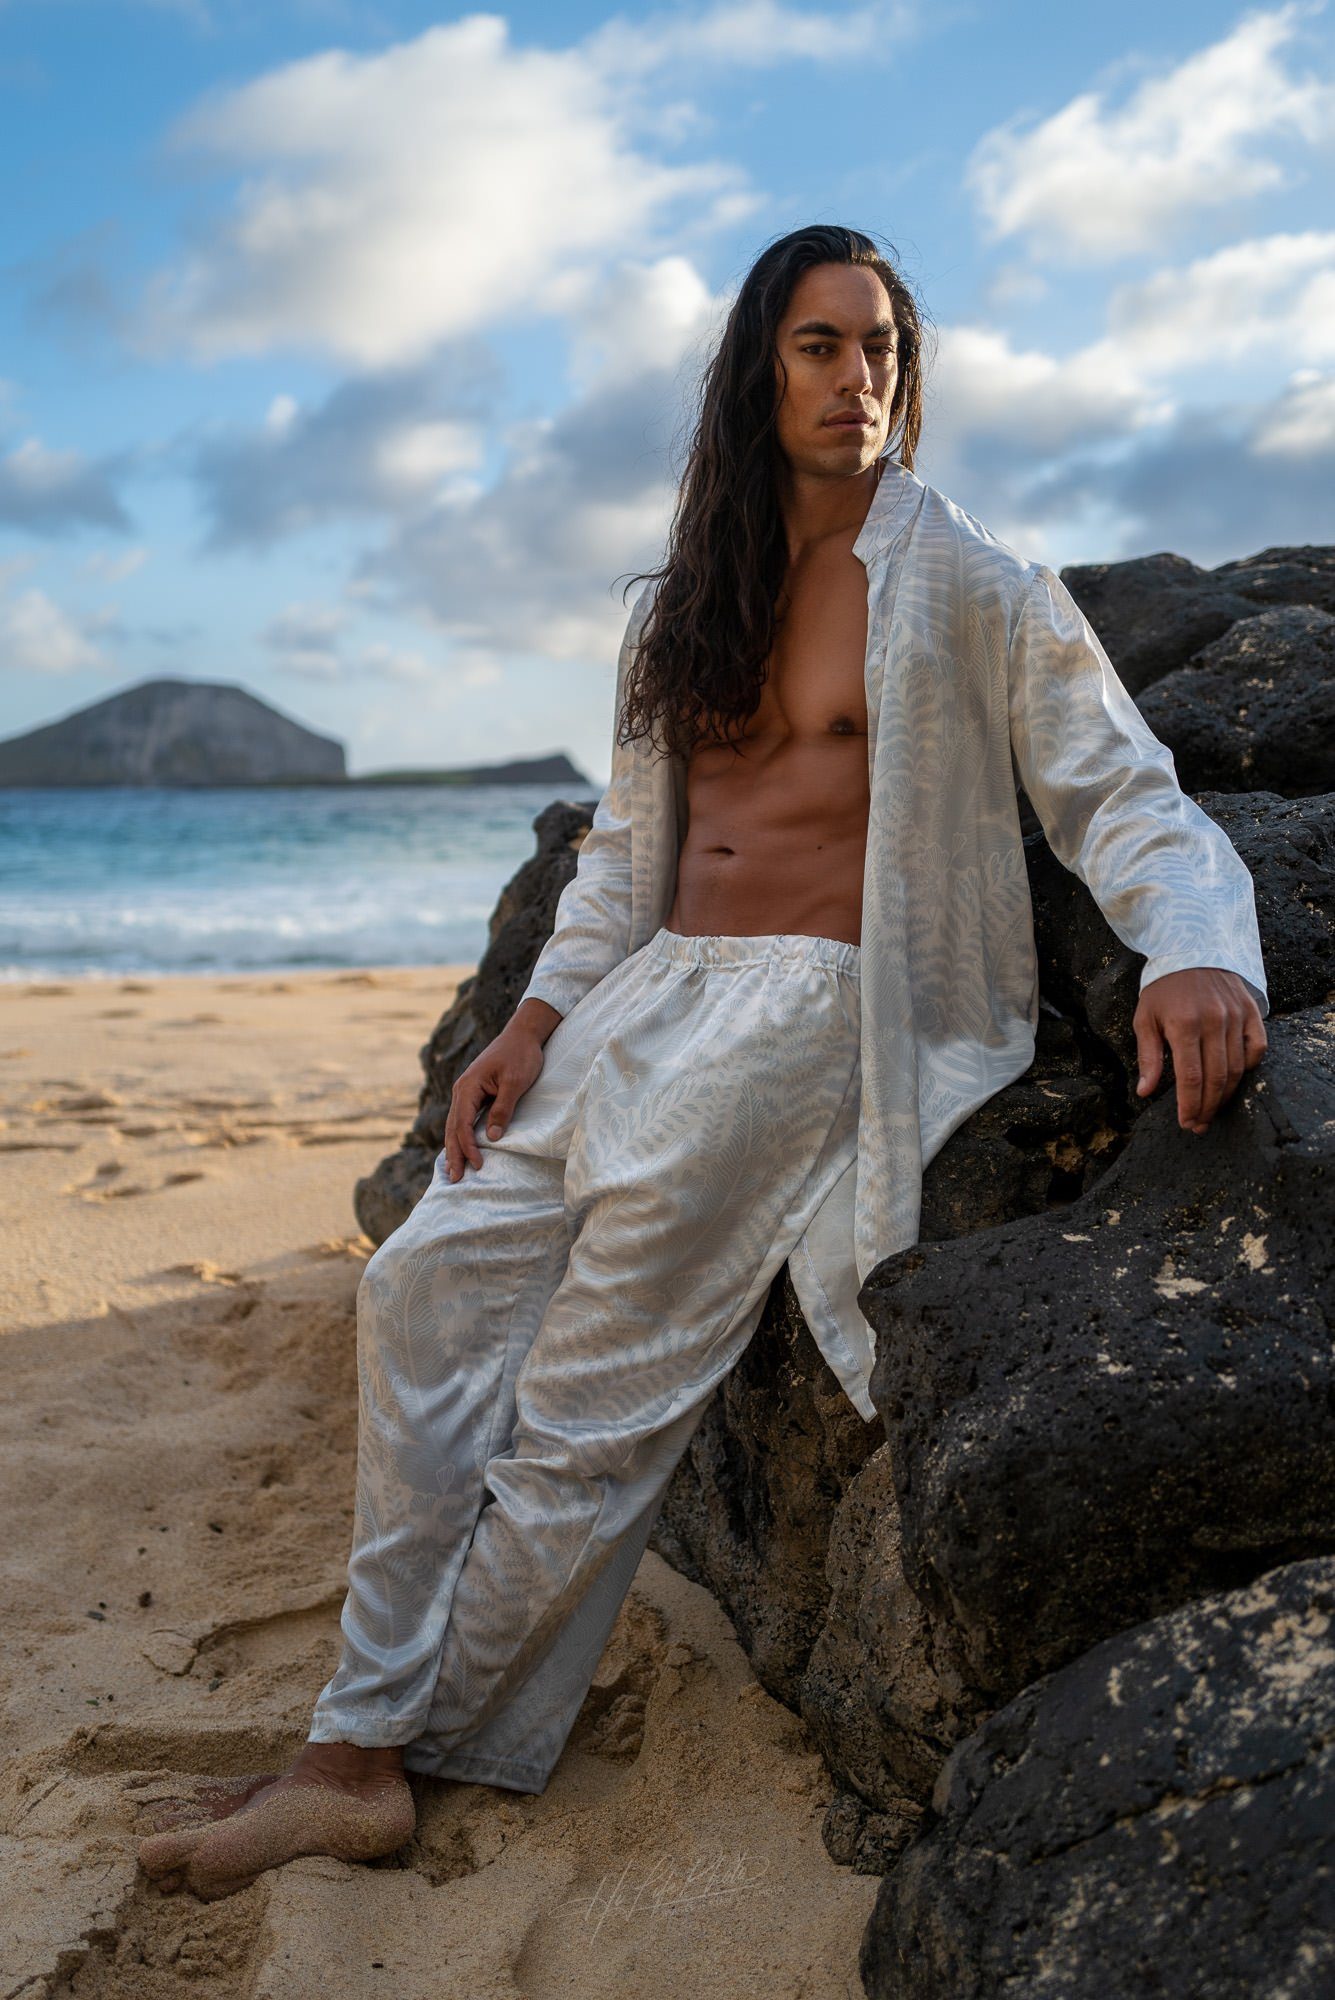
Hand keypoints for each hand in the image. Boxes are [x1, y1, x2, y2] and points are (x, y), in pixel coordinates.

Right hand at [442, 1023, 545, 1179]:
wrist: (523, 1034)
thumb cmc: (521, 1055)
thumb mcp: (515, 1082)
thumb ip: (503, 1109)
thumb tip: (491, 1137)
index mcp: (468, 1087)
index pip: (462, 1124)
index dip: (468, 1147)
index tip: (478, 1165)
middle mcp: (462, 1090)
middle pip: (453, 1128)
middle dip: (454, 1154)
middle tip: (454, 1179)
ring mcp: (466, 1092)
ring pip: (455, 1125)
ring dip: (454, 1148)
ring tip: (453, 1171)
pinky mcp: (474, 1094)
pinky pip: (462, 1119)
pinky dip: (460, 1136)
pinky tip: (460, 1149)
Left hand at [1133, 967, 1266, 1135]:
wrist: (1191, 949)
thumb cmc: (1163, 989)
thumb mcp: (1145, 1019)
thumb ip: (1148, 1057)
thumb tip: (1145, 1093)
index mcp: (1184, 1025)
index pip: (1191, 1077)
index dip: (1190, 1105)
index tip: (1187, 1123)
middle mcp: (1213, 1021)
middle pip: (1216, 1078)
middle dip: (1207, 1107)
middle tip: (1199, 1125)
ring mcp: (1235, 1016)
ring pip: (1237, 1068)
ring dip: (1225, 1095)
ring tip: (1213, 1110)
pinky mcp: (1251, 1012)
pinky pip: (1256, 1048)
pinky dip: (1249, 1067)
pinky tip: (1234, 1080)